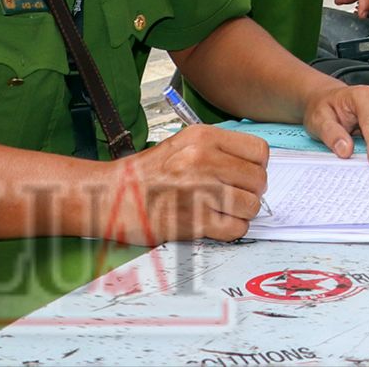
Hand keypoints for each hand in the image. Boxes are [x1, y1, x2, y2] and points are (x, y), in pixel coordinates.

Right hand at [102, 124, 268, 244]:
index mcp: (203, 137)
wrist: (109, 197)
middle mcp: (204, 160)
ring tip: (223, 211)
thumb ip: (217, 149)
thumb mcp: (182, 144)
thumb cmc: (145, 174)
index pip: (259, 151)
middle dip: (250, 192)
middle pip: (258, 180)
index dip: (257, 167)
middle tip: (234, 197)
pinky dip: (231, 231)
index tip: (246, 175)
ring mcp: (200, 191)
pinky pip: (235, 229)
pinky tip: (215, 224)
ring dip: (241, 213)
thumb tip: (253, 166)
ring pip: (251, 206)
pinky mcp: (194, 221)